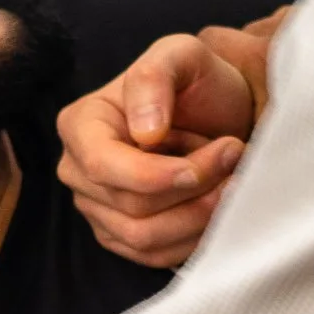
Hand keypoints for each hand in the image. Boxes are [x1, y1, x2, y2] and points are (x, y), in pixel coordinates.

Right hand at [56, 28, 270, 266]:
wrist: (218, 113)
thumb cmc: (197, 83)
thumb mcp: (182, 56)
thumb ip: (155, 78)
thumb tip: (144, 132)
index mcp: (80, 125)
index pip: (103, 166)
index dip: (156, 174)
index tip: (212, 157)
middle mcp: (77, 170)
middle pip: (130, 206)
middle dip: (193, 188)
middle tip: (235, 157)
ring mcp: (96, 208)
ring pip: (143, 237)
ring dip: (199, 215)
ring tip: (233, 182)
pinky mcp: (121, 237)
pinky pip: (154, 256)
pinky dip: (194, 237)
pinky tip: (218, 207)